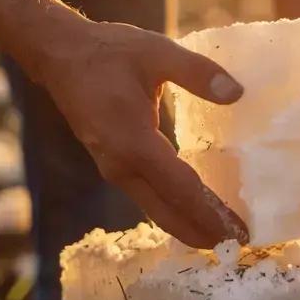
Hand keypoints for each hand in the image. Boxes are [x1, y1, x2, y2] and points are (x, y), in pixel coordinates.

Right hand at [32, 19, 248, 247]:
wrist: (59, 55)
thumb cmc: (108, 52)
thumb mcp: (157, 52)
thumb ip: (197, 73)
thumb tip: (237, 93)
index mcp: (133, 142)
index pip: (181, 189)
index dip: (212, 214)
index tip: (240, 232)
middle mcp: (122, 165)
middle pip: (168, 213)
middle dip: (203, 233)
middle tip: (240, 247)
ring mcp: (114, 168)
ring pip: (156, 209)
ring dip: (188, 225)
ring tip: (223, 236)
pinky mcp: (113, 165)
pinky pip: (148, 197)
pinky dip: (174, 209)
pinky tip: (195, 210)